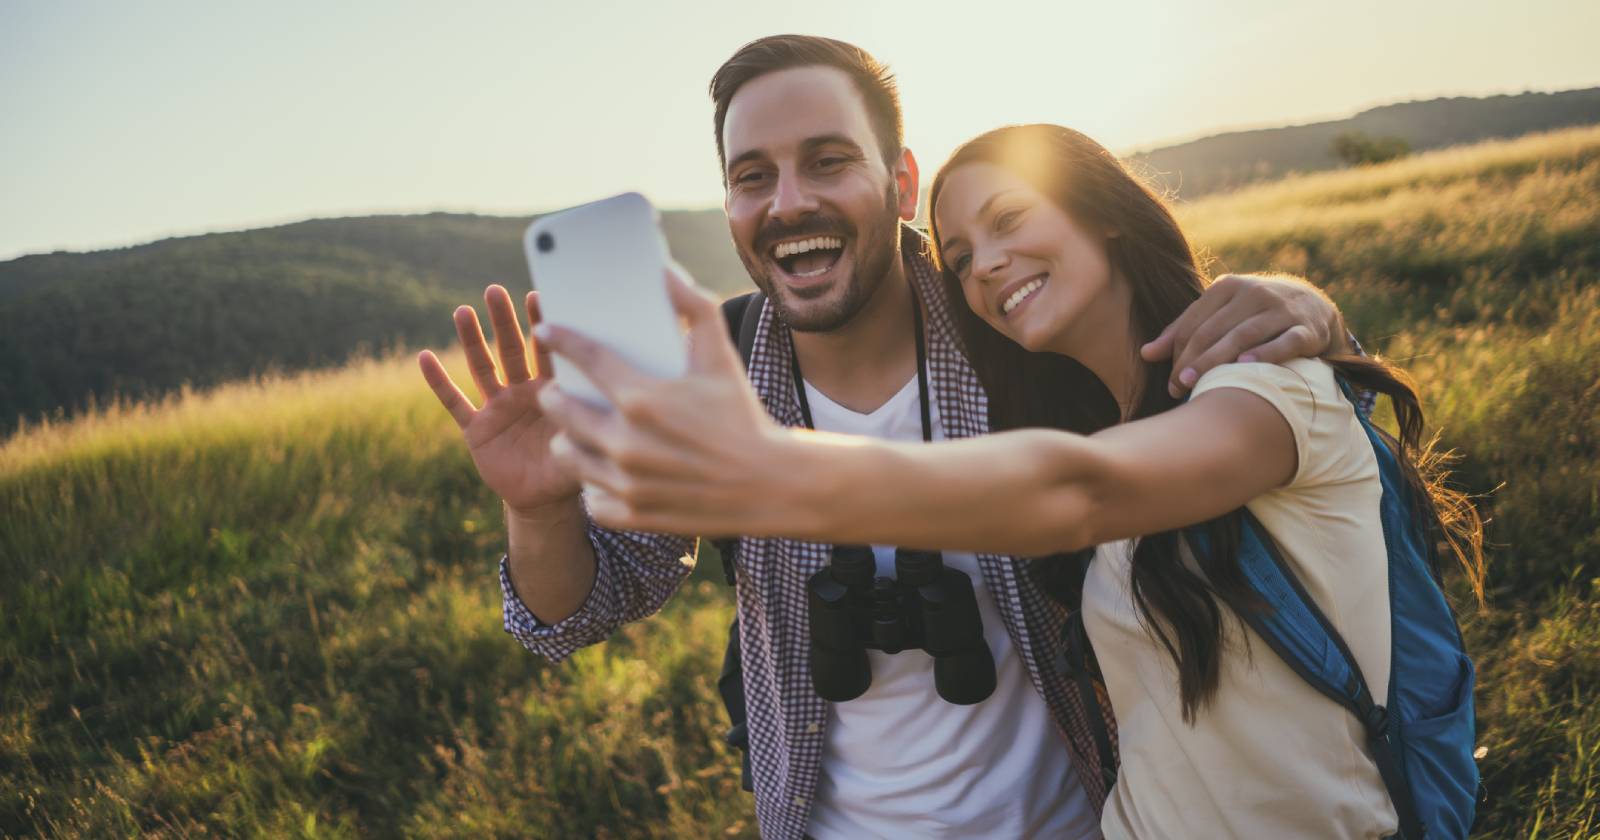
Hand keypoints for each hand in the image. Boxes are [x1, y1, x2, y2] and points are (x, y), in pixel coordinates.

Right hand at [417, 285, 580, 514]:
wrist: (544, 498)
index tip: (538, 295)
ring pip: (481, 368)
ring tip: (463, 312)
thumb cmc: (571, 465)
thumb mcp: (584, 443)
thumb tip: (605, 396)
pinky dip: (439, 382)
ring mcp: (497, 408)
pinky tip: (425, 358)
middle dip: (502, 321)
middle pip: (509, 350)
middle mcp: (521, 392)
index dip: (541, 325)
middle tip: (495, 291)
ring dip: (471, 341)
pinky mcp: (476, 429)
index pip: (545, 351)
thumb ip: (589, 419)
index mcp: (550, 390)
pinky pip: (455, 402)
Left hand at [534, 268, 789, 534]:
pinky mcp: (634, 514)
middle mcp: (626, 442)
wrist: (771, 484)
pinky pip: (591, 499)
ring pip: (568, 455)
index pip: (586, 358)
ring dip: (567, 441)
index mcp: (643, 398)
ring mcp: (627, 482)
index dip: (561, 339)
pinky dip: (593, 486)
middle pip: (562, 411)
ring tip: (575, 433)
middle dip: (554, 396)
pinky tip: (601, 472)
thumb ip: (695, 308)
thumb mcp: (722, 358)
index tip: (547, 332)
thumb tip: (665, 272)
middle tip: (558, 391)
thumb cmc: (744, 416)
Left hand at [1140, 273, 1344, 397]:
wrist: (1312, 305)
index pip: (1194, 322)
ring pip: (1243, 335)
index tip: (1170, 381)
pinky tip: (1244, 368)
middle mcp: (1253, 293)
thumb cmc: (1253, 313)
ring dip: (1217, 360)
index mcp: (1227, 287)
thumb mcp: (1220, 312)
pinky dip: (1265, 354)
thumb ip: (1184, 330)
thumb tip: (1145, 353)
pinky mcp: (1306, 328)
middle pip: (1214, 330)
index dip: (1177, 352)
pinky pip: (1284, 342)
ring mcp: (1281, 309)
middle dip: (1192, 360)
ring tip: (1197, 384)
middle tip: (1177, 388)